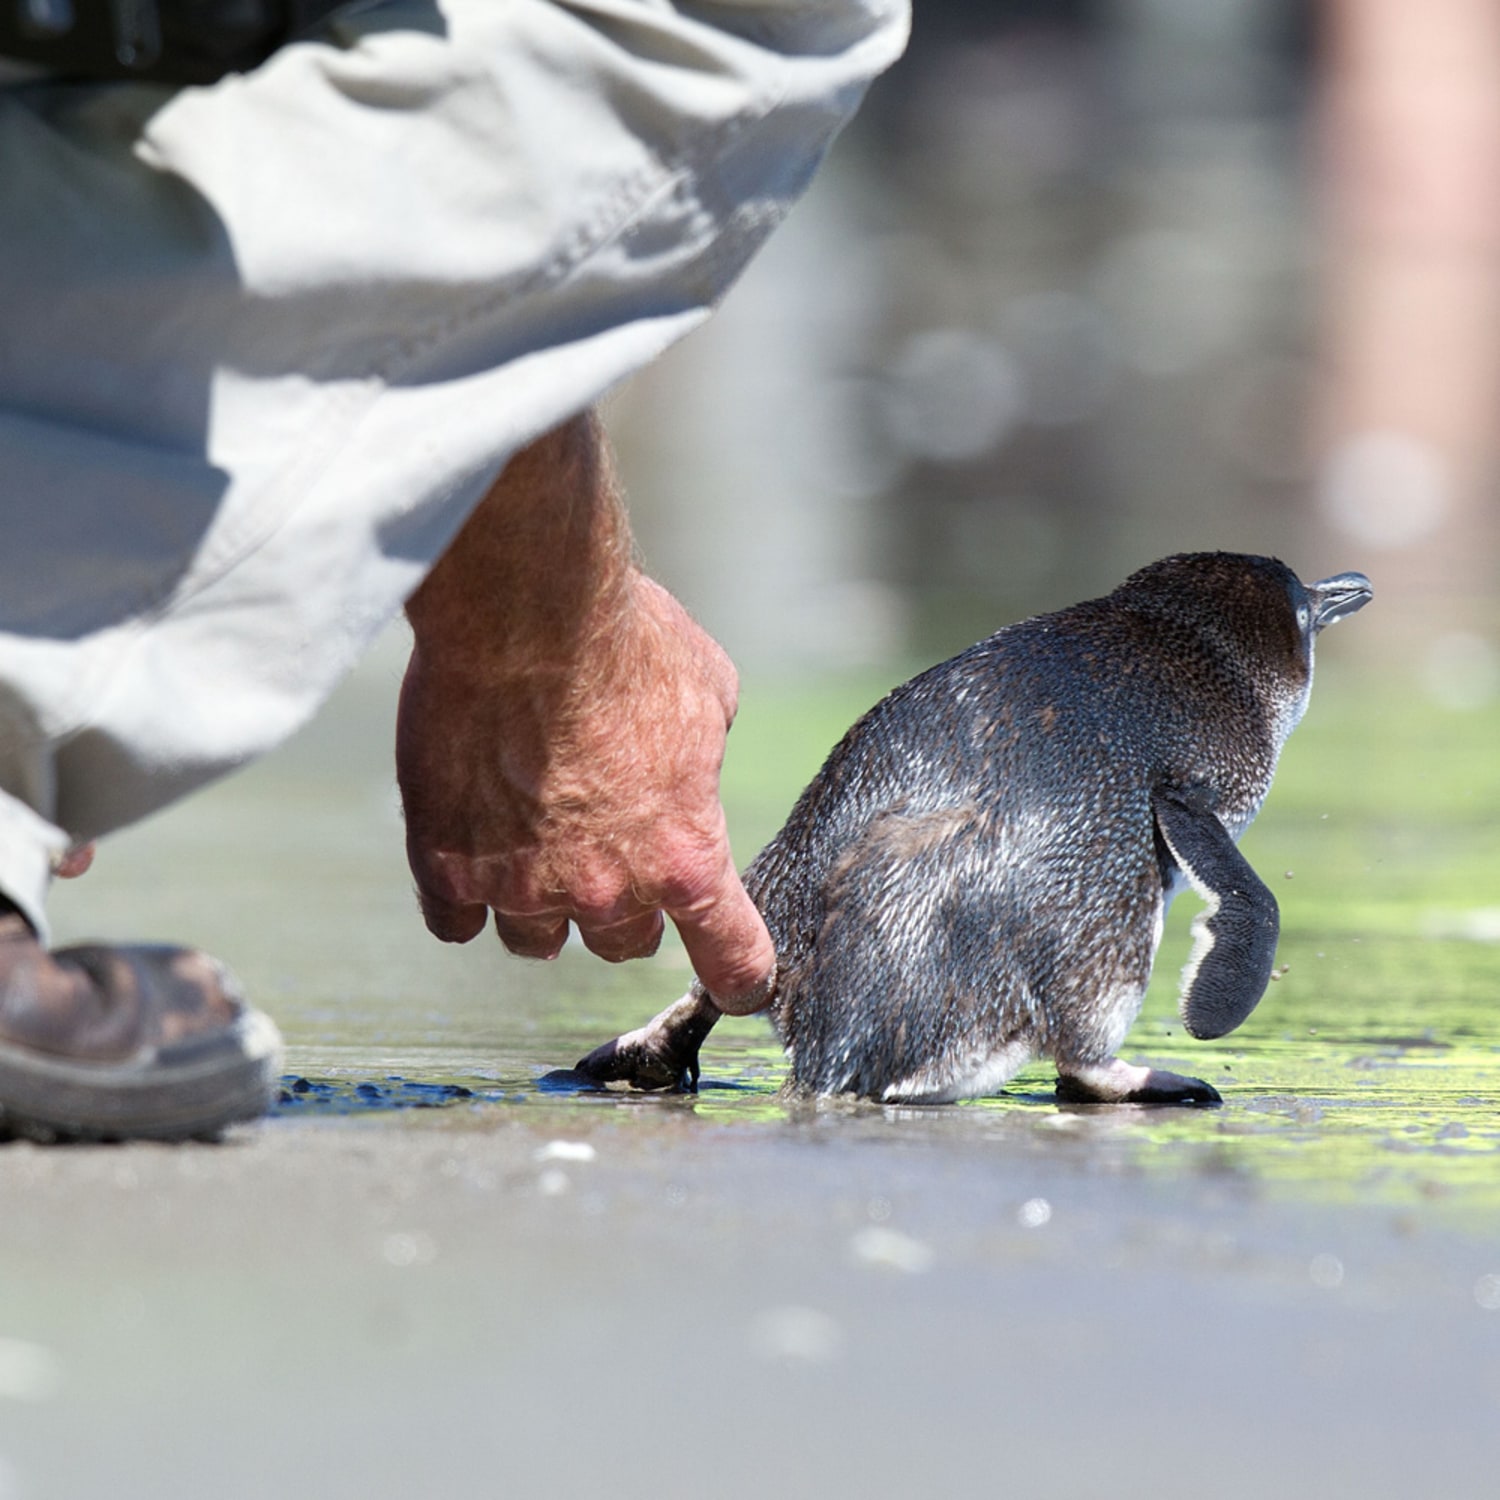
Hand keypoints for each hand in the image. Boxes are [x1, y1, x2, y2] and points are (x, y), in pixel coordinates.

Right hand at [395, 412, 774, 1013]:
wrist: (522, 610)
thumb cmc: (627, 638)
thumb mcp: (709, 693)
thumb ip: (704, 760)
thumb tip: (692, 768)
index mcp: (686, 857)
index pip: (732, 960)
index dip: (741, 978)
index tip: (742, 987)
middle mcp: (606, 889)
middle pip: (623, 944)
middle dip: (624, 905)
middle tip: (609, 848)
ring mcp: (520, 884)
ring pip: (536, 941)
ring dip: (543, 905)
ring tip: (533, 843)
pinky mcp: (446, 865)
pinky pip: (456, 922)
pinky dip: (467, 896)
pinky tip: (471, 850)